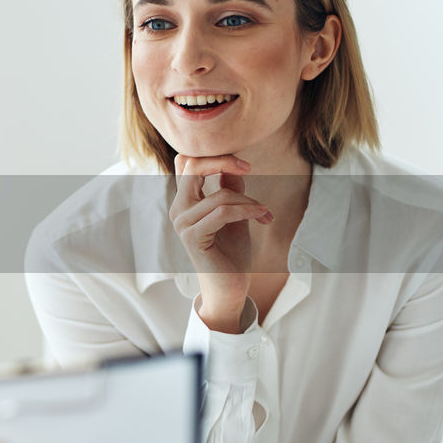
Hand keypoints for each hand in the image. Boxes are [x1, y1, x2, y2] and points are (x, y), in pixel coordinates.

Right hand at [169, 153, 272, 331]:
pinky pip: (223, 212)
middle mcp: (178, 209)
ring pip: (219, 194)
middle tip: (248, 168)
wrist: (229, 288)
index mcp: (185, 201)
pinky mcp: (192, 237)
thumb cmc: (231, 253)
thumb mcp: (235, 213)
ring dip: (249, 201)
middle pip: (192, 166)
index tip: (242, 164)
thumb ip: (230, 189)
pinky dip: (247, 211)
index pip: (186, 162)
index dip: (212, 154)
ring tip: (264, 211)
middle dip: (223, 161)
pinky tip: (262, 216)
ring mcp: (182, 223)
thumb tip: (233, 165)